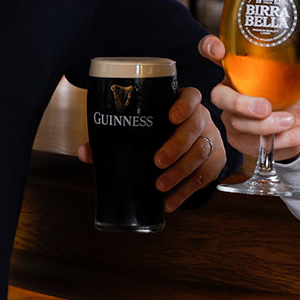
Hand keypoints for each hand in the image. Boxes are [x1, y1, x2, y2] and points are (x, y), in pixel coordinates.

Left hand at [76, 85, 226, 211]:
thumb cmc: (160, 133)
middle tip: (157, 161)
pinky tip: (170, 202)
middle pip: (195, 127)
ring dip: (180, 172)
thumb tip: (85, 152)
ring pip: (201, 153)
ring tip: (160, 186)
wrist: (190, 147)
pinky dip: (185, 192)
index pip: (191, 96)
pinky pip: (203, 178)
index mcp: (183, 104)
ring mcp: (210, 140)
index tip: (171, 116)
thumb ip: (115, 138)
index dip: (184, 105)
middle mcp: (200, 119)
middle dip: (177, 145)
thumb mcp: (144, 129)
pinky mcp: (214, 164)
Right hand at [201, 35, 299, 163]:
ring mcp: (234, 116)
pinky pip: (256, 143)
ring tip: (293, 121)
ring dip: (269, 126)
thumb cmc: (297, 91)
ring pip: (240, 123)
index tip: (219, 50)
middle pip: (220, 96)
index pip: (215, 52)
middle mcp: (231, 90)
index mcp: (241, 67)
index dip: (210, 48)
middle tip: (265, 108)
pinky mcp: (241, 139)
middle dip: (241, 104)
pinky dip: (285, 139)